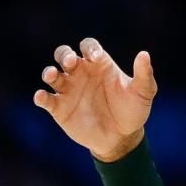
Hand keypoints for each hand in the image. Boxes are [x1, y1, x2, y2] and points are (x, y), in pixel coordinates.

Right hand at [33, 37, 157, 161]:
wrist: (122, 138)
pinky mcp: (60, 109)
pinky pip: (46, 99)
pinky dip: (41, 97)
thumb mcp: (143, 92)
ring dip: (49, 72)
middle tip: (71, 62)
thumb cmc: (133, 111)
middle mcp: (81, 74)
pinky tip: (42, 96)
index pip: (89, 47)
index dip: (90, 48)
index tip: (96, 58)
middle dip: (64, 54)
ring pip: (51, 74)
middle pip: (64, 54)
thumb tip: (144, 54)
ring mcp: (69, 91)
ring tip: (52, 74)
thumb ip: (144, 74)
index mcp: (99, 65)